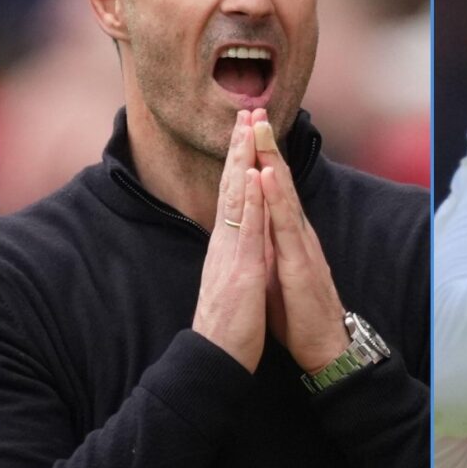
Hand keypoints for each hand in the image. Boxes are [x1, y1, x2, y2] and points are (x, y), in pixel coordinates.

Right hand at [192, 110, 270, 372]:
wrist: (216, 357)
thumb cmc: (227, 324)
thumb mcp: (231, 279)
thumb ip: (233, 254)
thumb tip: (235, 235)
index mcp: (226, 244)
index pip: (231, 194)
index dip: (237, 160)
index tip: (243, 130)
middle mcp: (225, 241)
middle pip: (231, 185)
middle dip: (238, 146)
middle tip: (245, 110)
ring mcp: (232, 251)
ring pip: (236, 197)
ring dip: (242, 159)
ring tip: (247, 128)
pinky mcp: (242, 268)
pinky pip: (246, 227)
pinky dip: (248, 198)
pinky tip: (250, 174)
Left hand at [250, 110, 348, 374]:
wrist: (324, 346)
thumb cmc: (298, 311)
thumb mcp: (275, 270)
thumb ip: (267, 245)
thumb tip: (254, 228)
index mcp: (286, 234)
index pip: (270, 188)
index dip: (257, 158)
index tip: (244, 128)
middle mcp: (296, 232)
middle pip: (278, 181)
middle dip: (265, 145)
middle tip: (253, 110)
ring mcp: (301, 244)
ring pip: (284, 194)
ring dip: (271, 159)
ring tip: (259, 129)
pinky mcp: (301, 262)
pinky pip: (286, 224)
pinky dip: (276, 197)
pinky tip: (268, 175)